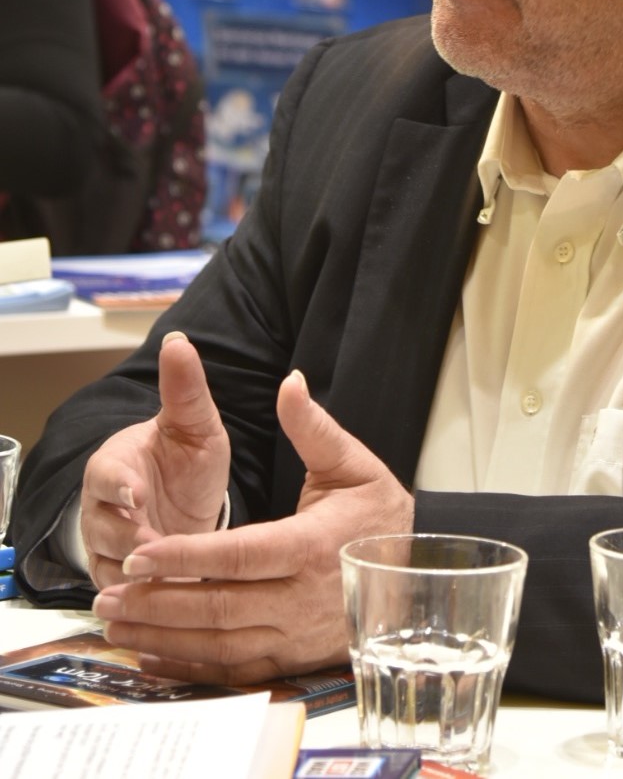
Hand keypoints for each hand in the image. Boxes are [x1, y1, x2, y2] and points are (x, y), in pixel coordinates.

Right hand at [81, 331, 229, 591]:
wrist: (184, 503)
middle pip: (105, 529)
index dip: (119, 487)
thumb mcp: (194, 424)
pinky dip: (143, 605)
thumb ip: (185, 389)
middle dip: (129, 540)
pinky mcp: (121, 584)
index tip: (137, 494)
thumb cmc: (184, 459)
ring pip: (111, 568)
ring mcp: (107, 549)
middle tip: (154, 547)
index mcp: (113, 467)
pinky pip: (125, 600)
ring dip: (137, 578)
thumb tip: (178, 339)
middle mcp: (101, 510)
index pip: (105, 476)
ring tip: (164, 585)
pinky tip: (166, 609)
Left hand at [90, 367, 414, 683]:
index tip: (140, 553)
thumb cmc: (379, 514)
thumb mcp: (353, 464)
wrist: (418, 574)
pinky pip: (232, 670)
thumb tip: (289, 381)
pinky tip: (152, 655)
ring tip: (116, 623)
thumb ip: (313, 427)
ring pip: (219, 643)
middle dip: (158, 601)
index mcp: (312, 545)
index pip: (239, 555)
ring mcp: (296, 635)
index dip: (186, 556)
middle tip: (109, 594)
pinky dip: (188, 666)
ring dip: (163, 637)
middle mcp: (302, 597)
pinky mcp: (292, 659)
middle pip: (218, 606)